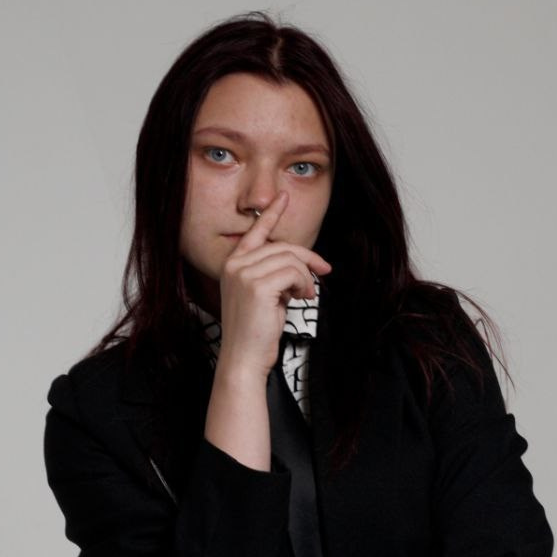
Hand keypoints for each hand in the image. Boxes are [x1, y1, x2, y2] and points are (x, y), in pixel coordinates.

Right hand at [219, 191, 332, 379]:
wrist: (243, 359)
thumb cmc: (254, 332)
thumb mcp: (263, 296)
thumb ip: (273, 275)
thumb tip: (300, 265)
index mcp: (232, 265)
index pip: (255, 232)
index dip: (271, 213)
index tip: (283, 196)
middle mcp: (235, 265)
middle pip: (283, 246)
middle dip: (308, 259)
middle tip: (323, 273)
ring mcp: (244, 274)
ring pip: (291, 259)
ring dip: (306, 277)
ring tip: (305, 295)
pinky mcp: (258, 286)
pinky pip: (294, 272)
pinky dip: (304, 284)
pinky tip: (301, 298)